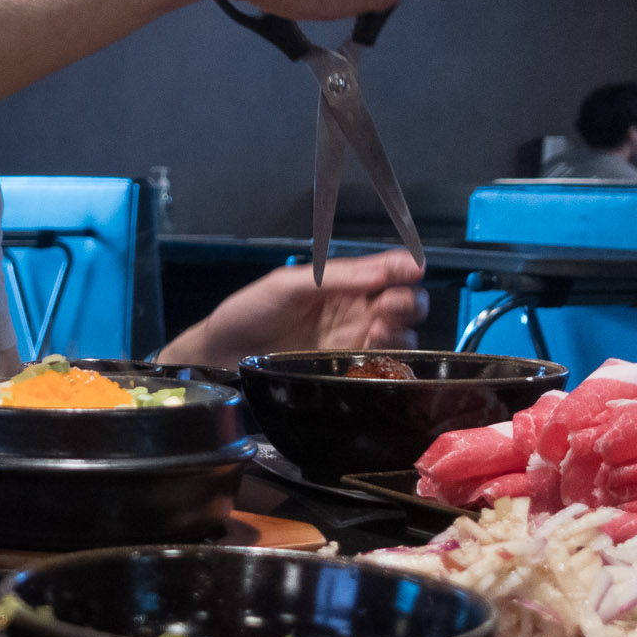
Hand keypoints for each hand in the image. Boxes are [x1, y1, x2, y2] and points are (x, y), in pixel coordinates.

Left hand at [158, 248, 427, 365]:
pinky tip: (372, 350)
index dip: (406, 267)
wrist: (222, 354)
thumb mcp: (288, 285)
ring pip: (400, 334)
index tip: (414, 270)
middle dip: (409, 301)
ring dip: (399, 330)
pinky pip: (381, 364)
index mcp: (342, 282)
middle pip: (405, 303)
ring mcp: (351, 340)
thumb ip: (335, 276)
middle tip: (392, 304)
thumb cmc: (248, 311)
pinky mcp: (344, 368)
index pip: (388, 270)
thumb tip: (384, 269)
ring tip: (377, 329)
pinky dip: (388, 358)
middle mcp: (353, 309)